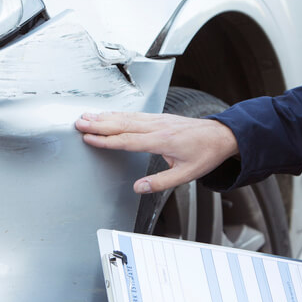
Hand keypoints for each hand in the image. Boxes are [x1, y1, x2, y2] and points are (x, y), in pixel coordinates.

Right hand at [74, 111, 238, 193]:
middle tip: (79, 123)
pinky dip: (118, 114)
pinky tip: (109, 114)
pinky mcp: (160, 117)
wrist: (221, 135)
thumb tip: (138, 188)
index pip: (127, 140)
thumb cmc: (206, 154)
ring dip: (105, 116)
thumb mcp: (186, 174)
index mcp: (162, 141)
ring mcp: (158, 120)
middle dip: (99, 124)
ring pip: (127, 117)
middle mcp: (158, 127)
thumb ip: (160, 182)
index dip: (106, 140)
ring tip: (87, 116)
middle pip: (122, 124)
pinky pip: (135, 114)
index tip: (89, 138)